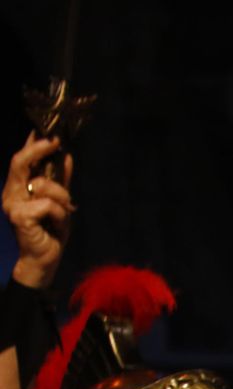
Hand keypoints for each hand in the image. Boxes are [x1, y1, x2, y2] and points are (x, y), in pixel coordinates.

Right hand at [2, 134, 74, 288]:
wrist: (44, 258)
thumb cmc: (50, 232)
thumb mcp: (59, 202)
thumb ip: (61, 181)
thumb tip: (66, 156)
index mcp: (18, 188)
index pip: (21, 161)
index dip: (31, 144)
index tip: (46, 130)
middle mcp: (11, 193)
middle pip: (20, 162)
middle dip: (38, 148)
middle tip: (55, 141)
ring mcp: (12, 204)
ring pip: (43, 185)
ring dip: (61, 198)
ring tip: (62, 213)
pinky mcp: (19, 216)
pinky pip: (48, 204)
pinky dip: (59, 213)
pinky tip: (56, 224)